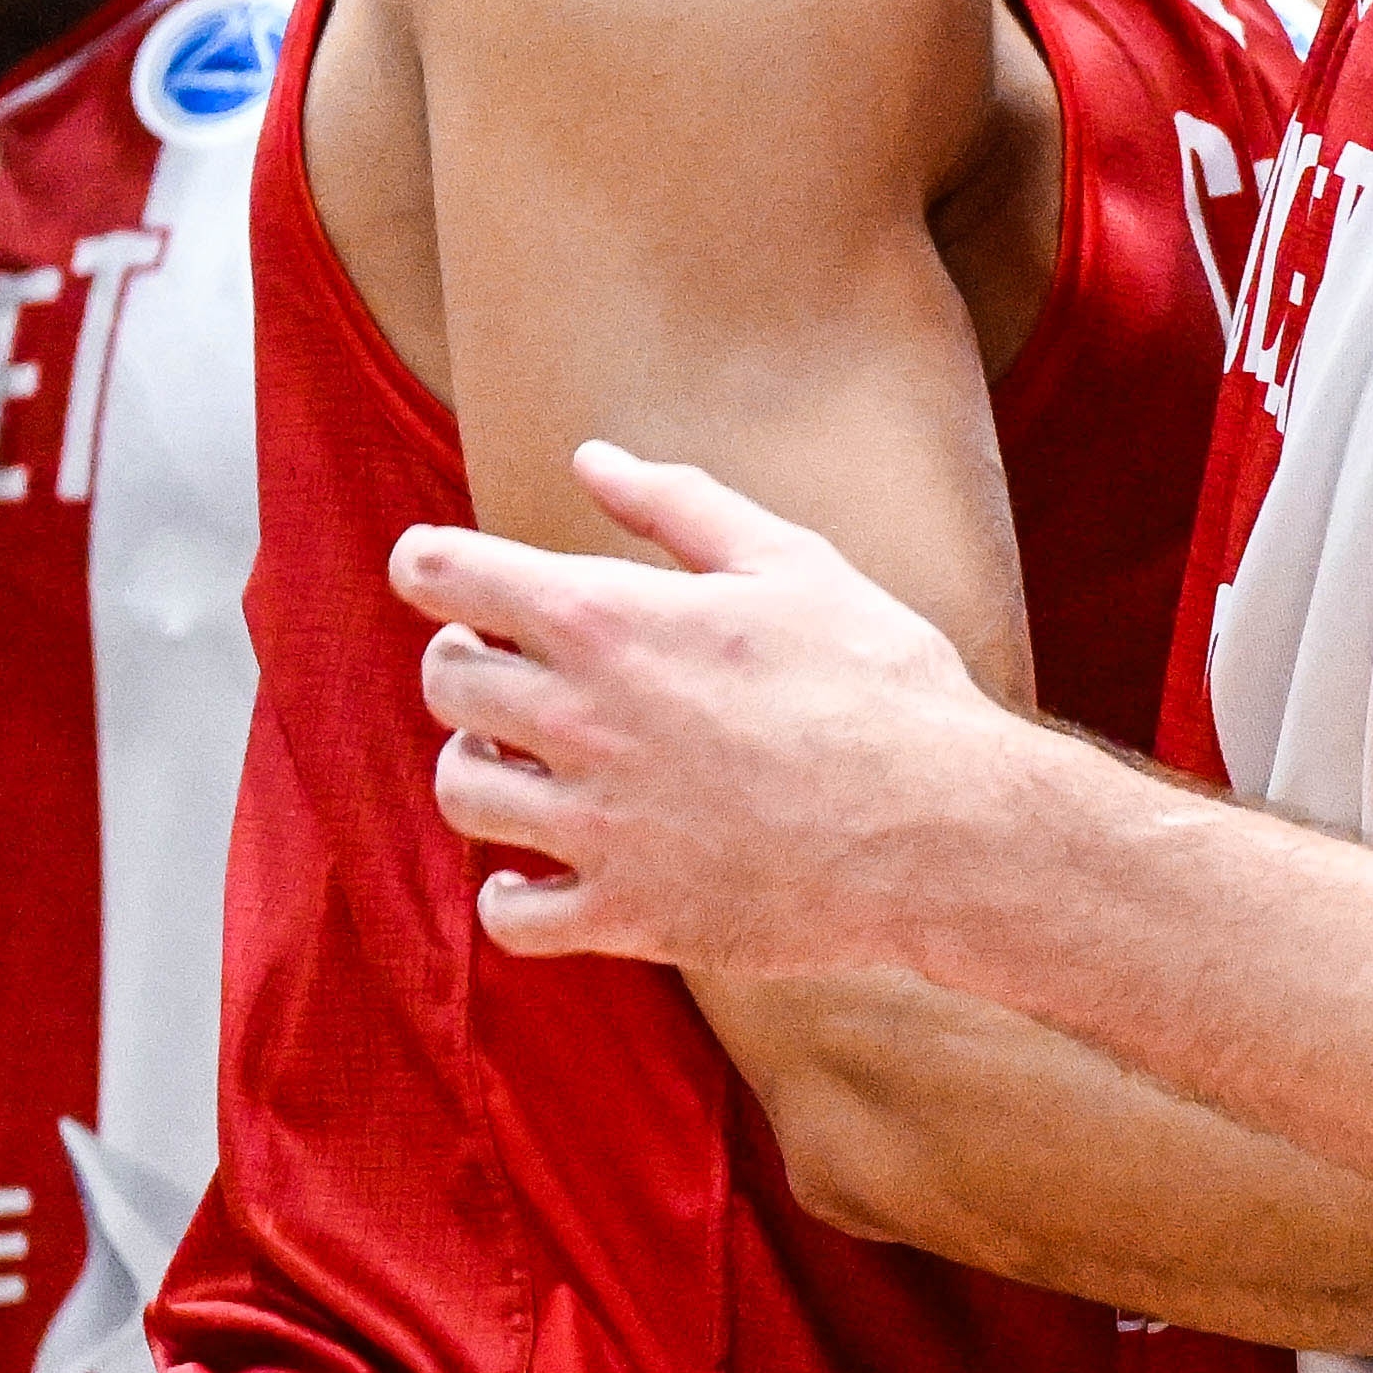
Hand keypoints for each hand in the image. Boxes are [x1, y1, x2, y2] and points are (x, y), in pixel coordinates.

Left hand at [401, 440, 1015, 970]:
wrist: (945, 827)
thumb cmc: (879, 680)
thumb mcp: (792, 562)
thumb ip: (679, 504)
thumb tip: (591, 457)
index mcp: (609, 618)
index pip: (448, 575)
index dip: (427, 565)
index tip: (437, 572)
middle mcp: (580, 720)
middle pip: (443, 684)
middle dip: (462, 665)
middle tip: (508, 667)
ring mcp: (597, 824)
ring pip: (460, 794)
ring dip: (478, 770)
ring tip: (522, 764)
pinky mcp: (626, 912)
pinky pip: (510, 916)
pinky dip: (508, 894)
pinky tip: (536, 870)